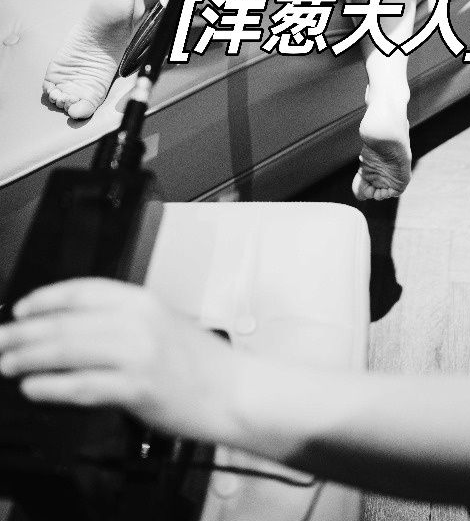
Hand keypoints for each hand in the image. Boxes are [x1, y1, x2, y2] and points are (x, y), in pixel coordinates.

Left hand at [0, 279, 237, 443]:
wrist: (235, 390)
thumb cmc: (202, 362)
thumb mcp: (162, 323)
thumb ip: (122, 321)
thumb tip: (70, 328)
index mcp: (142, 301)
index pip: (83, 290)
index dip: (46, 298)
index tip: (21, 309)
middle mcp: (138, 322)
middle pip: (67, 321)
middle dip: (25, 332)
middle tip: (2, 340)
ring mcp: (138, 354)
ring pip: (69, 350)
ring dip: (30, 358)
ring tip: (8, 363)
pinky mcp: (138, 387)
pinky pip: (84, 385)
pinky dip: (53, 386)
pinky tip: (34, 387)